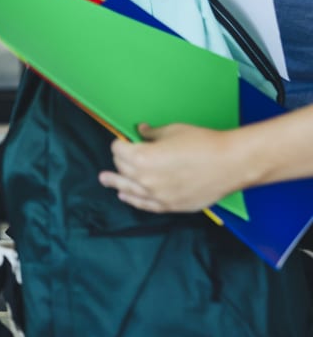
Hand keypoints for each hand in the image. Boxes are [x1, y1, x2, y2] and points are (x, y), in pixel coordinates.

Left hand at [98, 122, 241, 212]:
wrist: (232, 163)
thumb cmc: (203, 143)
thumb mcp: (172, 131)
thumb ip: (152, 133)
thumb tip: (141, 131)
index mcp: (142, 158)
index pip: (118, 150)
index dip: (120, 143)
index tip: (123, 140)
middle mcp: (145, 179)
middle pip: (122, 169)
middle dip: (119, 160)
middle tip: (118, 156)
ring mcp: (158, 195)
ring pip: (129, 189)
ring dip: (116, 184)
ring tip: (105, 181)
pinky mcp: (171, 205)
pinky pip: (146, 205)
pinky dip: (134, 200)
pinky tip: (126, 197)